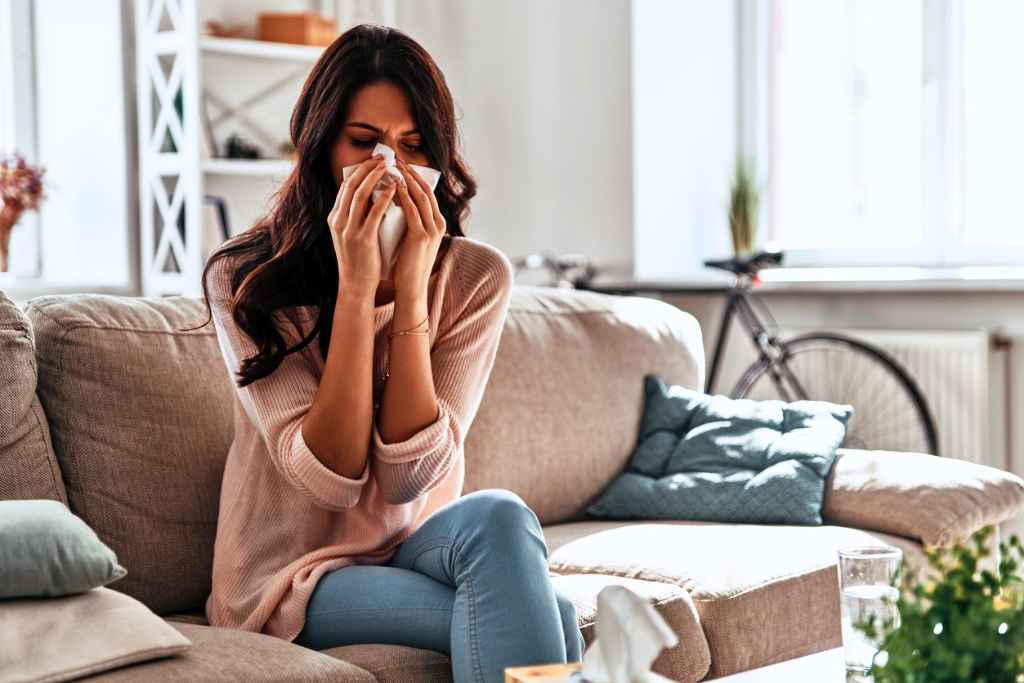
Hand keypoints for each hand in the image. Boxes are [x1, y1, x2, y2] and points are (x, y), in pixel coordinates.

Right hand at [327, 154, 396, 296]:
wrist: (355, 285)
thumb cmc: (358, 260)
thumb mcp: (351, 234)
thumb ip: (357, 216)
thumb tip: (372, 196)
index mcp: (334, 218)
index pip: (345, 187)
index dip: (359, 171)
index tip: (373, 161)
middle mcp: (338, 221)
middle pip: (351, 185)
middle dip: (367, 168)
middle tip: (382, 158)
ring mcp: (348, 229)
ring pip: (360, 195)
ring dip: (375, 177)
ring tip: (389, 167)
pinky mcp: (362, 239)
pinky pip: (373, 213)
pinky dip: (384, 197)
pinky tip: (394, 188)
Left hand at [391, 157, 445, 299]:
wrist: (411, 288)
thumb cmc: (406, 265)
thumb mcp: (412, 239)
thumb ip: (410, 222)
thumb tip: (395, 204)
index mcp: (437, 224)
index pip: (427, 193)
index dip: (414, 177)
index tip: (400, 164)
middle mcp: (438, 224)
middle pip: (426, 190)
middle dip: (410, 172)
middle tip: (396, 158)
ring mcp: (432, 230)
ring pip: (420, 196)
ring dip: (406, 179)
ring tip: (393, 166)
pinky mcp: (421, 237)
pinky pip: (412, 210)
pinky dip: (403, 195)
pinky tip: (393, 185)